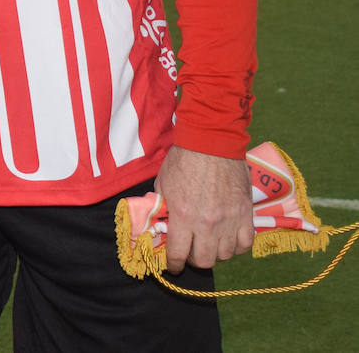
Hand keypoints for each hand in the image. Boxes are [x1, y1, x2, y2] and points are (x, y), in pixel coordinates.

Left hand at [153, 145, 253, 272]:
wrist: (212, 142)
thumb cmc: (183, 160)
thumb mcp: (163, 184)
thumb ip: (163, 208)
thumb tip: (161, 226)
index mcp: (183, 216)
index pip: (178, 254)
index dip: (174, 264)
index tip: (173, 266)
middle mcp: (208, 224)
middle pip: (204, 260)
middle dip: (194, 259)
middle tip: (191, 251)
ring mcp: (230, 221)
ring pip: (225, 255)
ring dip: (216, 253)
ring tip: (210, 243)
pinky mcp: (246, 215)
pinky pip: (245, 245)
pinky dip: (237, 247)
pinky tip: (229, 239)